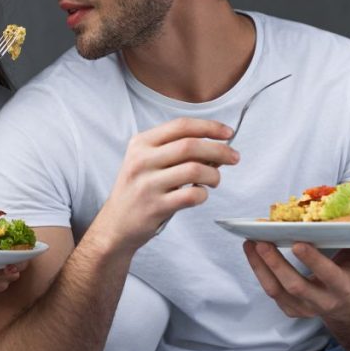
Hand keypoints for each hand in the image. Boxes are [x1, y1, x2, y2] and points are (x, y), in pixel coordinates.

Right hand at [93, 118, 238, 250]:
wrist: (116, 224)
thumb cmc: (138, 190)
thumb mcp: (147, 162)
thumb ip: (175, 151)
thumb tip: (215, 146)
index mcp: (141, 143)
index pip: (181, 126)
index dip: (209, 127)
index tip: (227, 132)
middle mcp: (142, 160)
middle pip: (190, 145)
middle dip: (219, 149)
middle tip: (234, 157)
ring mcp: (147, 184)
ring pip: (194, 169)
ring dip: (213, 174)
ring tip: (214, 180)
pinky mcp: (155, 206)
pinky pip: (191, 195)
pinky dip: (203, 194)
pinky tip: (200, 195)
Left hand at [243, 240, 349, 318]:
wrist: (347, 304)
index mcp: (343, 288)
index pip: (328, 276)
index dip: (313, 261)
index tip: (298, 242)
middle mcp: (322, 302)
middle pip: (295, 285)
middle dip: (276, 264)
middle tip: (262, 241)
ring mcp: (303, 307)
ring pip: (276, 290)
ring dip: (260, 266)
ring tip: (250, 242)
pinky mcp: (289, 308)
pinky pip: (270, 290)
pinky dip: (257, 270)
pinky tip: (251, 249)